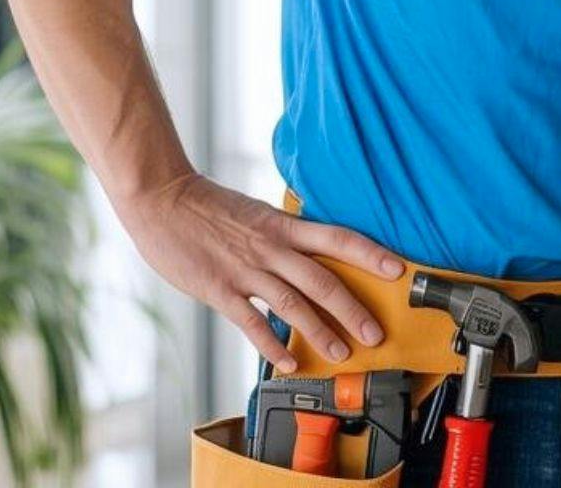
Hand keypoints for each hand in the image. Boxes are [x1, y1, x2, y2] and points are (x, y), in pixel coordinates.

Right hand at [118, 172, 403, 371]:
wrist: (162, 198)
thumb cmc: (208, 206)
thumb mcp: (256, 213)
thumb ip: (283, 234)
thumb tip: (309, 252)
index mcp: (283, 225)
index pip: (338, 238)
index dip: (371, 253)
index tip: (398, 269)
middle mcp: (271, 248)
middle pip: (324, 280)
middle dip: (354, 310)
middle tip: (377, 334)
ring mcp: (245, 270)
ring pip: (293, 305)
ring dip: (321, 332)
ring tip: (342, 353)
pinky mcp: (219, 290)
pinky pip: (251, 323)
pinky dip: (272, 346)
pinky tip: (289, 362)